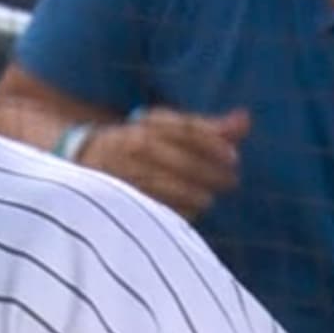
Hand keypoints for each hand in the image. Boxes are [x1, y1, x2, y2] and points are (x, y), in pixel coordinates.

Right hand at [76, 107, 249, 220]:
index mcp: (146, 124)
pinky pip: (145, 204)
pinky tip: (189, 213)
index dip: (211, 142)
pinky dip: (170, 210)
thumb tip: (246, 119)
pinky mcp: (112, 196)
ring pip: (157, 181)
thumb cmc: (147, 145)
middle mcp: (129, 144)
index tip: (233, 157)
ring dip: (189, 192)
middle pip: (171, 155)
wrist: (88, 159)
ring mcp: (119, 170)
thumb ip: (211, 128)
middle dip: (204, 169)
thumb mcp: (174, 131)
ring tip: (208, 200)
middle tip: (230, 181)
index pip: (182, 129)